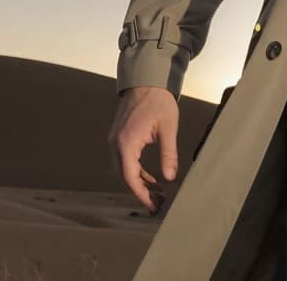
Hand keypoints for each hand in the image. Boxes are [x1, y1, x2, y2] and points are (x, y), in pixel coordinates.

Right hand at [108, 85, 179, 215]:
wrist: (146, 80)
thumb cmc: (158, 101)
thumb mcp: (168, 128)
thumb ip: (168, 154)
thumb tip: (170, 178)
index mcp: (126, 142)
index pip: (130, 177)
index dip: (141, 194)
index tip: (152, 206)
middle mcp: (116, 143)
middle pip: (125, 176)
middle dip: (141, 191)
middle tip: (159, 203)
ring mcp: (116, 140)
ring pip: (125, 169)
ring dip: (139, 182)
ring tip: (158, 193)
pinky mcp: (120, 137)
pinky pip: (126, 160)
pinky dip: (138, 171)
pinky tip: (152, 177)